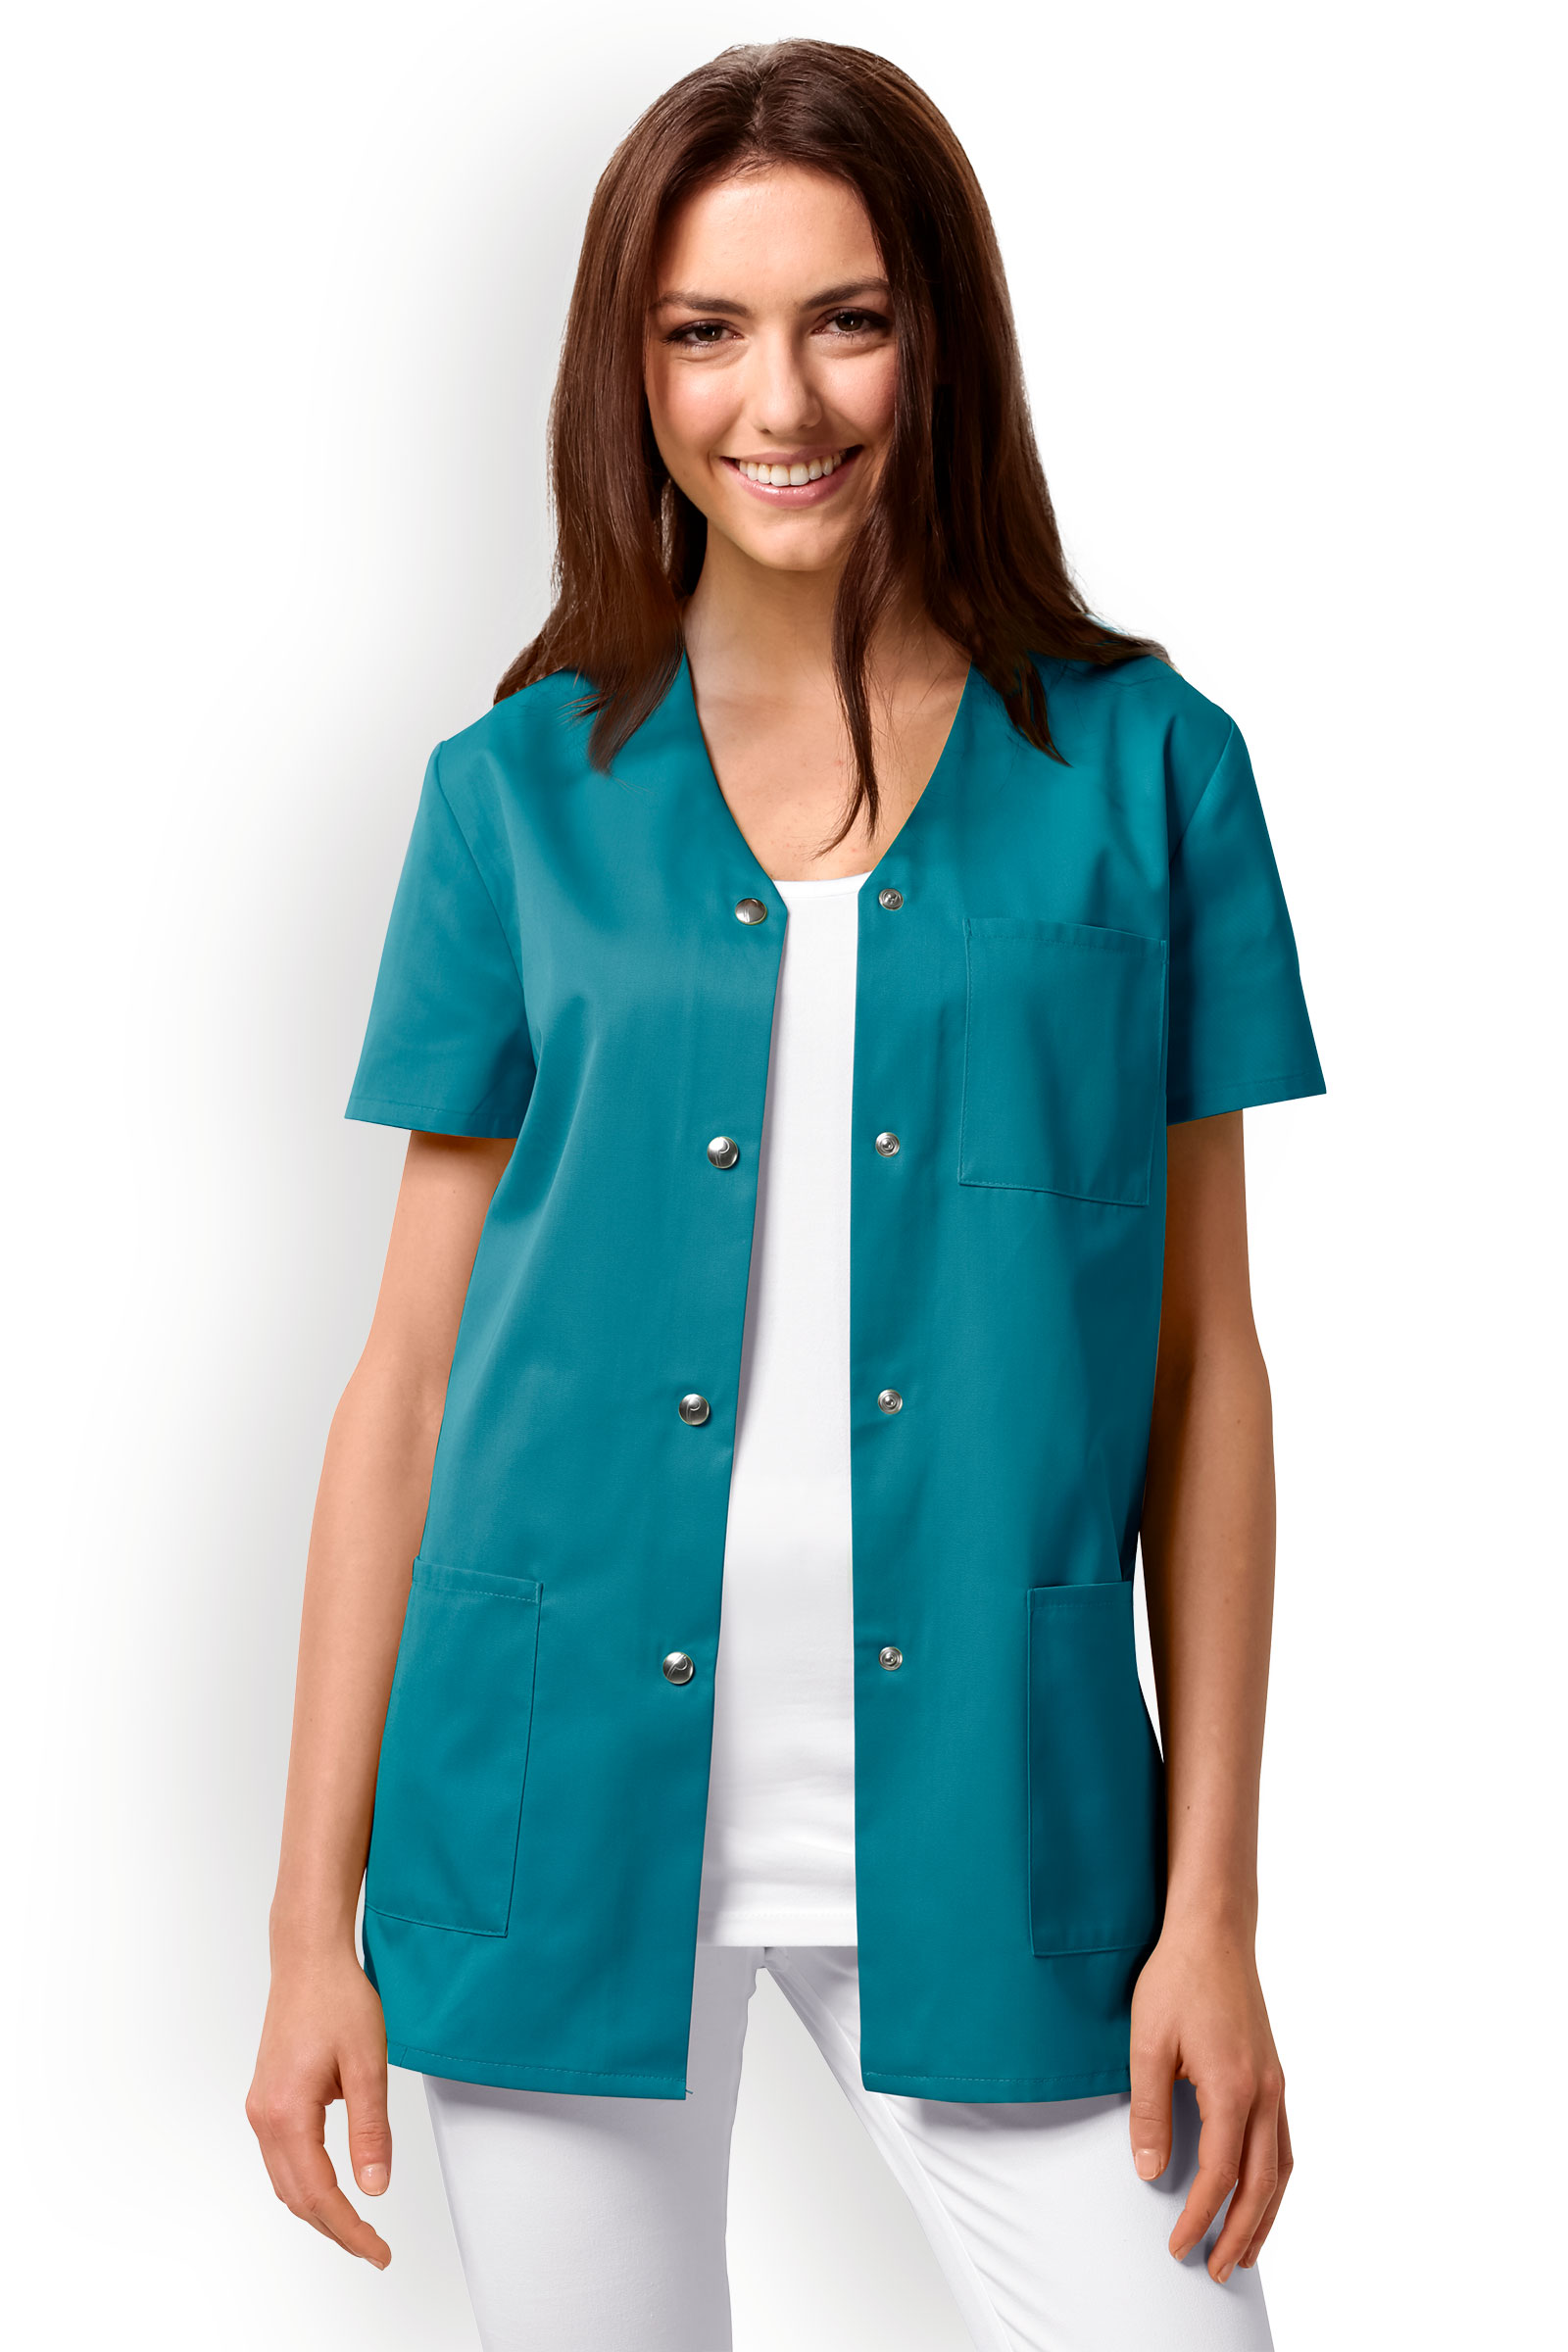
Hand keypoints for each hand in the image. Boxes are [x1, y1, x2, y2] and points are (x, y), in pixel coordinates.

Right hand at [246, 1941, 393, 2266]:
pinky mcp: (267, 2098)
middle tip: (374, 2248)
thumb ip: (371, 2130)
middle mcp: (264, 2117)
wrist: (308, 1958)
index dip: (351, 2229)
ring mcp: (261, 2107)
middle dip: (336, 2229)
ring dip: (319, 2209)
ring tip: (358, 2226)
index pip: (319, 2194)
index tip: (378, 2250)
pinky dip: (307, 2183)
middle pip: (296, 2197)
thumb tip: (375, 2187)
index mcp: (286, 2113)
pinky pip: (282, 2158)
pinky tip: (332, 2186)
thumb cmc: (337, 1998)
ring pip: (286, 2181)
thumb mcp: (367, 2064)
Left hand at [1128, 1919, 1290, 2280]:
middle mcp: (1264, 2092)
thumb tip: (1148, 2171)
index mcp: (1232, 2087)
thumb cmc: (1176, 1978)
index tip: (1178, 2245)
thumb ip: (1149, 2110)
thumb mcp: (1147, 2043)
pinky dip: (1275, 2180)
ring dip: (1266, 2216)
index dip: (1200, 2217)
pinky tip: (1260, 2193)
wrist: (1213, 1930)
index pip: (1220, 2175)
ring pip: (1281, 2169)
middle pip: (1261, 2185)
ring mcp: (1275, 2084)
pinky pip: (1283, 2142)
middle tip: (1218, 2271)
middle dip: (1240, 2235)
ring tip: (1246, 2251)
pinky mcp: (1273, 2074)